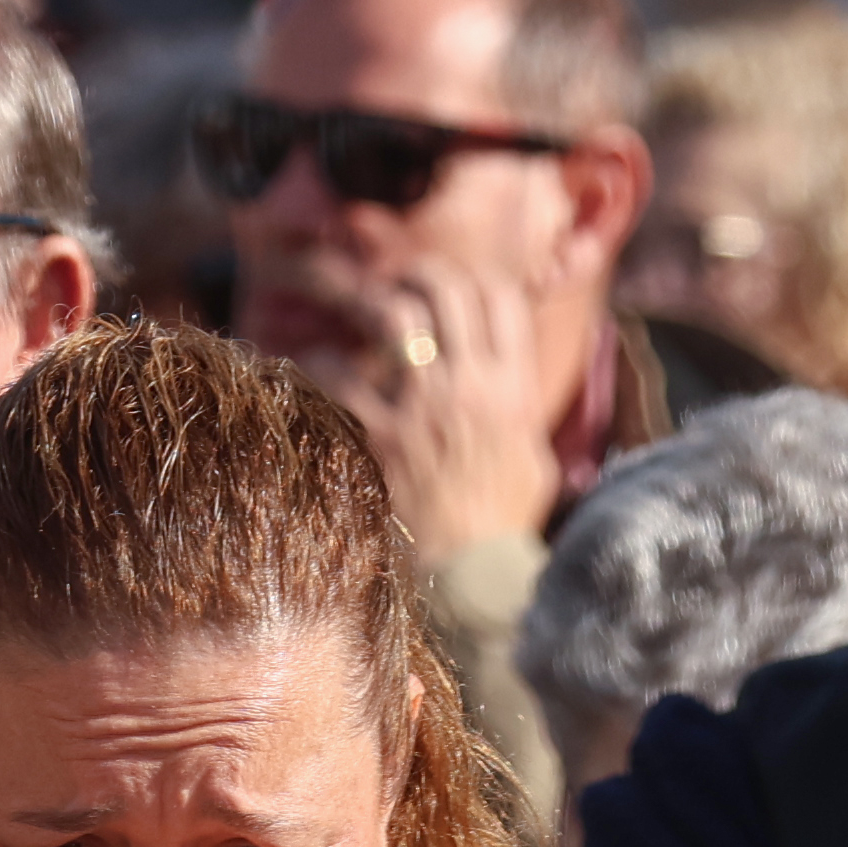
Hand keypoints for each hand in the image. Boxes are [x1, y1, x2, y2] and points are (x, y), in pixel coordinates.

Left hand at [331, 259, 575, 565]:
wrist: (472, 576)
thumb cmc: (504, 524)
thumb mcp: (534, 457)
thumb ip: (520, 410)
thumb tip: (511, 378)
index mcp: (514, 389)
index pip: (502, 299)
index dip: (478, 277)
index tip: (460, 281)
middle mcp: (471, 386)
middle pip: (449, 290)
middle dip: (422, 271)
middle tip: (402, 275)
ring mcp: (423, 407)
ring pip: (395, 317)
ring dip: (373, 300)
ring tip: (359, 303)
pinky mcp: (380, 434)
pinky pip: (342, 376)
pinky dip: (323, 363)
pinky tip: (314, 364)